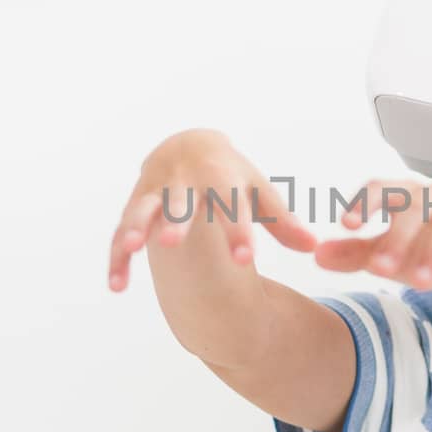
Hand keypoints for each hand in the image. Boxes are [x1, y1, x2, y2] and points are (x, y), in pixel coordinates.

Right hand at [108, 129, 314, 291]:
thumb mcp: (257, 191)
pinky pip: (119, 233)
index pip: (229, 203)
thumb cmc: (230, 175)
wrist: (188, 144)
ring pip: (140, 210)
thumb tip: (314, 248)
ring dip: (135, 227)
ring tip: (133, 247)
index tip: (246, 258)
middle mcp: (182, 181)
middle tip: (173, 242)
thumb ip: (282, 220)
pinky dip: (116, 258)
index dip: (236, 230)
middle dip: (175, 219)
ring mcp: (154, 192)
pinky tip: (117, 286)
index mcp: (218, 175)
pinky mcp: (134, 206)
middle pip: (177, 201)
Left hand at [313, 178, 431, 291]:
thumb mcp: (393, 257)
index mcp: (409, 196)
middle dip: (398, 238)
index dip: (366, 203)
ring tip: (419, 283)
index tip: (348, 225)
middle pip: (417, 205)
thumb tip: (317, 254)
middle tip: (381, 271)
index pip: (384, 188)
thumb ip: (357, 254)